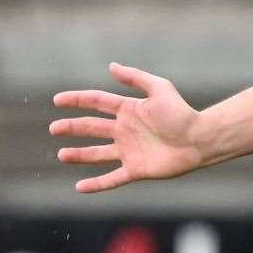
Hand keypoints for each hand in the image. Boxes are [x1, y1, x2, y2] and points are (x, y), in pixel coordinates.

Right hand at [50, 63, 203, 192]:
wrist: (198, 139)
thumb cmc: (181, 113)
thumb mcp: (159, 89)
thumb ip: (136, 78)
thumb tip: (111, 66)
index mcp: (130, 109)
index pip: (98, 102)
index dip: (78, 99)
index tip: (57, 99)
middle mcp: (126, 130)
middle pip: (92, 127)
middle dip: (72, 126)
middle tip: (54, 127)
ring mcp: (129, 151)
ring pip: (97, 154)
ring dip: (79, 155)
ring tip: (62, 154)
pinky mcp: (135, 170)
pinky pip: (111, 179)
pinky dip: (96, 184)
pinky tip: (79, 186)